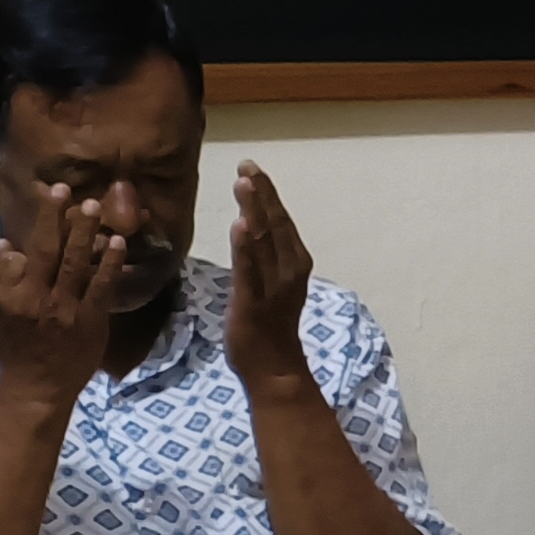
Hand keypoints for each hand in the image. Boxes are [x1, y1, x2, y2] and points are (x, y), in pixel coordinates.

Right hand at [0, 190, 126, 405]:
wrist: (37, 388)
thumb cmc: (14, 348)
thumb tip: (6, 245)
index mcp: (12, 296)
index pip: (24, 250)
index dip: (39, 221)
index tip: (50, 195)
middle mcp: (38, 298)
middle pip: (49, 250)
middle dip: (58, 217)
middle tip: (67, 189)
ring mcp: (67, 308)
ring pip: (76, 262)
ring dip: (85, 232)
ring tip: (93, 205)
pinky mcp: (92, 320)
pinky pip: (103, 286)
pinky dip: (110, 262)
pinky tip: (118, 242)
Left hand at [225, 162, 314, 394]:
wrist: (274, 368)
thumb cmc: (268, 326)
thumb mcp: (272, 283)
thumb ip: (264, 256)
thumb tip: (250, 225)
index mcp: (295, 262)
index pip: (280, 221)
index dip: (266, 194)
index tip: (252, 170)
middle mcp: (290, 269)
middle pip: (274, 224)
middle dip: (261, 193)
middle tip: (247, 166)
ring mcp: (274, 285)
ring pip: (264, 240)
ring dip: (255, 210)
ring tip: (245, 184)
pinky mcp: (253, 301)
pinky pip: (250, 269)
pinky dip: (245, 246)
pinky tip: (240, 224)